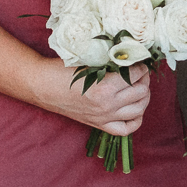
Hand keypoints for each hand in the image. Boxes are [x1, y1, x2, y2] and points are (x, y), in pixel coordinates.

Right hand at [36, 60, 151, 133]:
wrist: (42, 86)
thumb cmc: (62, 70)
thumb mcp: (89, 61)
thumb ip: (111, 62)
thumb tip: (132, 57)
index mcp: (105, 87)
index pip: (136, 74)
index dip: (141, 65)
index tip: (139, 60)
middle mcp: (107, 105)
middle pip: (141, 93)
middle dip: (144, 80)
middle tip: (140, 72)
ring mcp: (104, 117)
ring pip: (139, 110)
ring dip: (144, 97)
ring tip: (140, 87)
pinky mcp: (99, 125)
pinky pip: (126, 129)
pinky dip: (136, 120)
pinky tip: (135, 109)